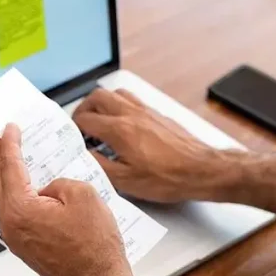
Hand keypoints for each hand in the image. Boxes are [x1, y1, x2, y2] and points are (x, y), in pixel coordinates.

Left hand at [0, 124, 132, 275]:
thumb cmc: (95, 247)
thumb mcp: (82, 194)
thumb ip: (58, 181)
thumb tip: (49, 189)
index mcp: (19, 209)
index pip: (9, 165)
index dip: (9, 141)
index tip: (7, 125)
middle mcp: (10, 225)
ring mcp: (15, 239)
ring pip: (4, 197)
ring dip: (6, 173)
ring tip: (10, 153)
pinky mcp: (26, 247)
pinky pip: (16, 212)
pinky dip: (18, 193)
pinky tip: (28, 184)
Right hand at [73, 88, 229, 202]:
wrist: (202, 170)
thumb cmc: (169, 178)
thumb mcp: (126, 181)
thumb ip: (100, 166)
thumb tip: (84, 156)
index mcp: (120, 130)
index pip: (85, 119)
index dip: (74, 129)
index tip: (73, 138)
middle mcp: (131, 114)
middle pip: (97, 97)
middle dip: (83, 109)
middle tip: (80, 126)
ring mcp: (145, 111)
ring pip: (115, 93)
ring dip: (101, 103)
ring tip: (98, 121)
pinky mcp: (157, 114)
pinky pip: (131, 99)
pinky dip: (119, 105)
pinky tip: (122, 122)